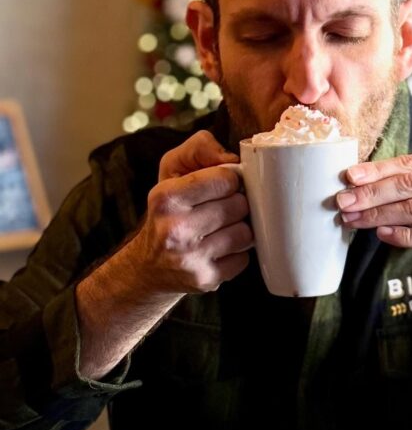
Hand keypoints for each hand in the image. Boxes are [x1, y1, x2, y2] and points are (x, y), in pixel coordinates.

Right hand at [131, 130, 252, 294]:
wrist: (147, 267)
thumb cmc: (168, 211)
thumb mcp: (171, 171)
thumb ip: (199, 149)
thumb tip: (232, 159)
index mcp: (166, 197)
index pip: (226, 178)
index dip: (229, 180)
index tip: (220, 187)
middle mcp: (175, 229)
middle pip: (239, 206)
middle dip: (235, 205)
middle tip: (220, 209)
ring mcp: (190, 258)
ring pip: (245, 233)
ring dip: (238, 229)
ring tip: (220, 229)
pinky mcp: (205, 280)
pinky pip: (243, 259)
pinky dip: (236, 253)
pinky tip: (218, 249)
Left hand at [336, 147, 411, 334]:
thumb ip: (407, 189)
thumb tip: (354, 186)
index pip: (411, 162)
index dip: (377, 170)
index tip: (347, 178)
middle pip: (411, 184)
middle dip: (372, 193)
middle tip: (342, 201)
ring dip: (379, 215)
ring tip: (352, 219)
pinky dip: (402, 235)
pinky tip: (380, 235)